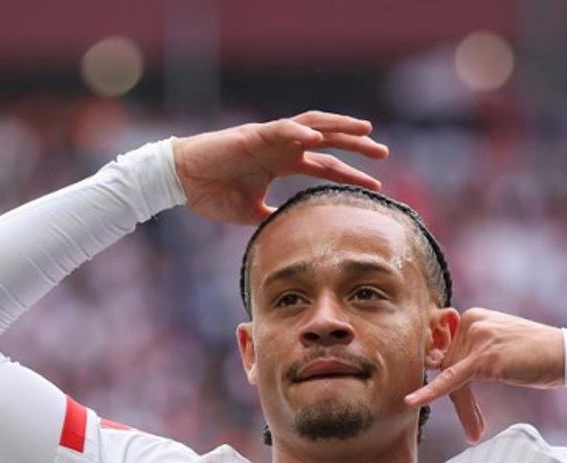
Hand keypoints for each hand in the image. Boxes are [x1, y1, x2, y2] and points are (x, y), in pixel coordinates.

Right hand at [171, 110, 388, 224]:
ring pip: (312, 126)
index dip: (351, 174)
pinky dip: (300, 132)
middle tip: (384, 153)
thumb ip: (275, 216)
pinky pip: (281, 129)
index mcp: (282, 163)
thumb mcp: (252, 212)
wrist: (181, 181)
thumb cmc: (212, 194)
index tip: (376, 185)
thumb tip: (292, 232)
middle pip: (327, 142)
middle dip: (356, 146)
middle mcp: (281, 147)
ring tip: (365, 131)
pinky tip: (318, 137)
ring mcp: (269, 138)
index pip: (325, 166)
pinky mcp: (252, 135)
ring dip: (339, 127)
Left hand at [404, 308, 565, 443]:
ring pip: (451, 377)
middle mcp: (470, 321)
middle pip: (447, 366)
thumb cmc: (538, 354)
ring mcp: (477, 337)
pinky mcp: (484, 357)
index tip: (455, 400)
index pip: (448, 351)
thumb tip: (443, 372)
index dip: (448, 379)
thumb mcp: (499, 347)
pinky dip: (432, 392)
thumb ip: (472, 353)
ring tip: (475, 429)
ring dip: (464, 408)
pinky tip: (412, 401)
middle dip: (459, 398)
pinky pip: (451, 378)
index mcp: (472, 317)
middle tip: (475, 426)